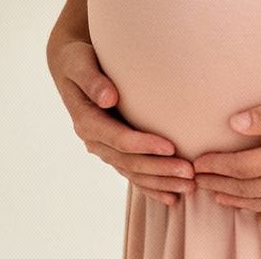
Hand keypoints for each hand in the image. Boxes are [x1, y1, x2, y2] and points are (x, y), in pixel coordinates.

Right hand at [48, 37, 194, 206]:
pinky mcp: (113, 150)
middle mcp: (94, 140)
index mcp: (86, 120)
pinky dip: (151, 187)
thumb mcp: (79, 63)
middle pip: (128, 161)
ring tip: (189, 188)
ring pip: (132, 172)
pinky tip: (171, 199)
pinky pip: (132, 173)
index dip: (143, 145)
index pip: (118, 138)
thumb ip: (92, 80)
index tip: (170, 146)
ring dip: (160, 182)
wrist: (72, 67)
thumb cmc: (79, 60)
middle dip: (159, 169)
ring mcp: (104, 148)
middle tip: (189, 174)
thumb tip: (108, 98)